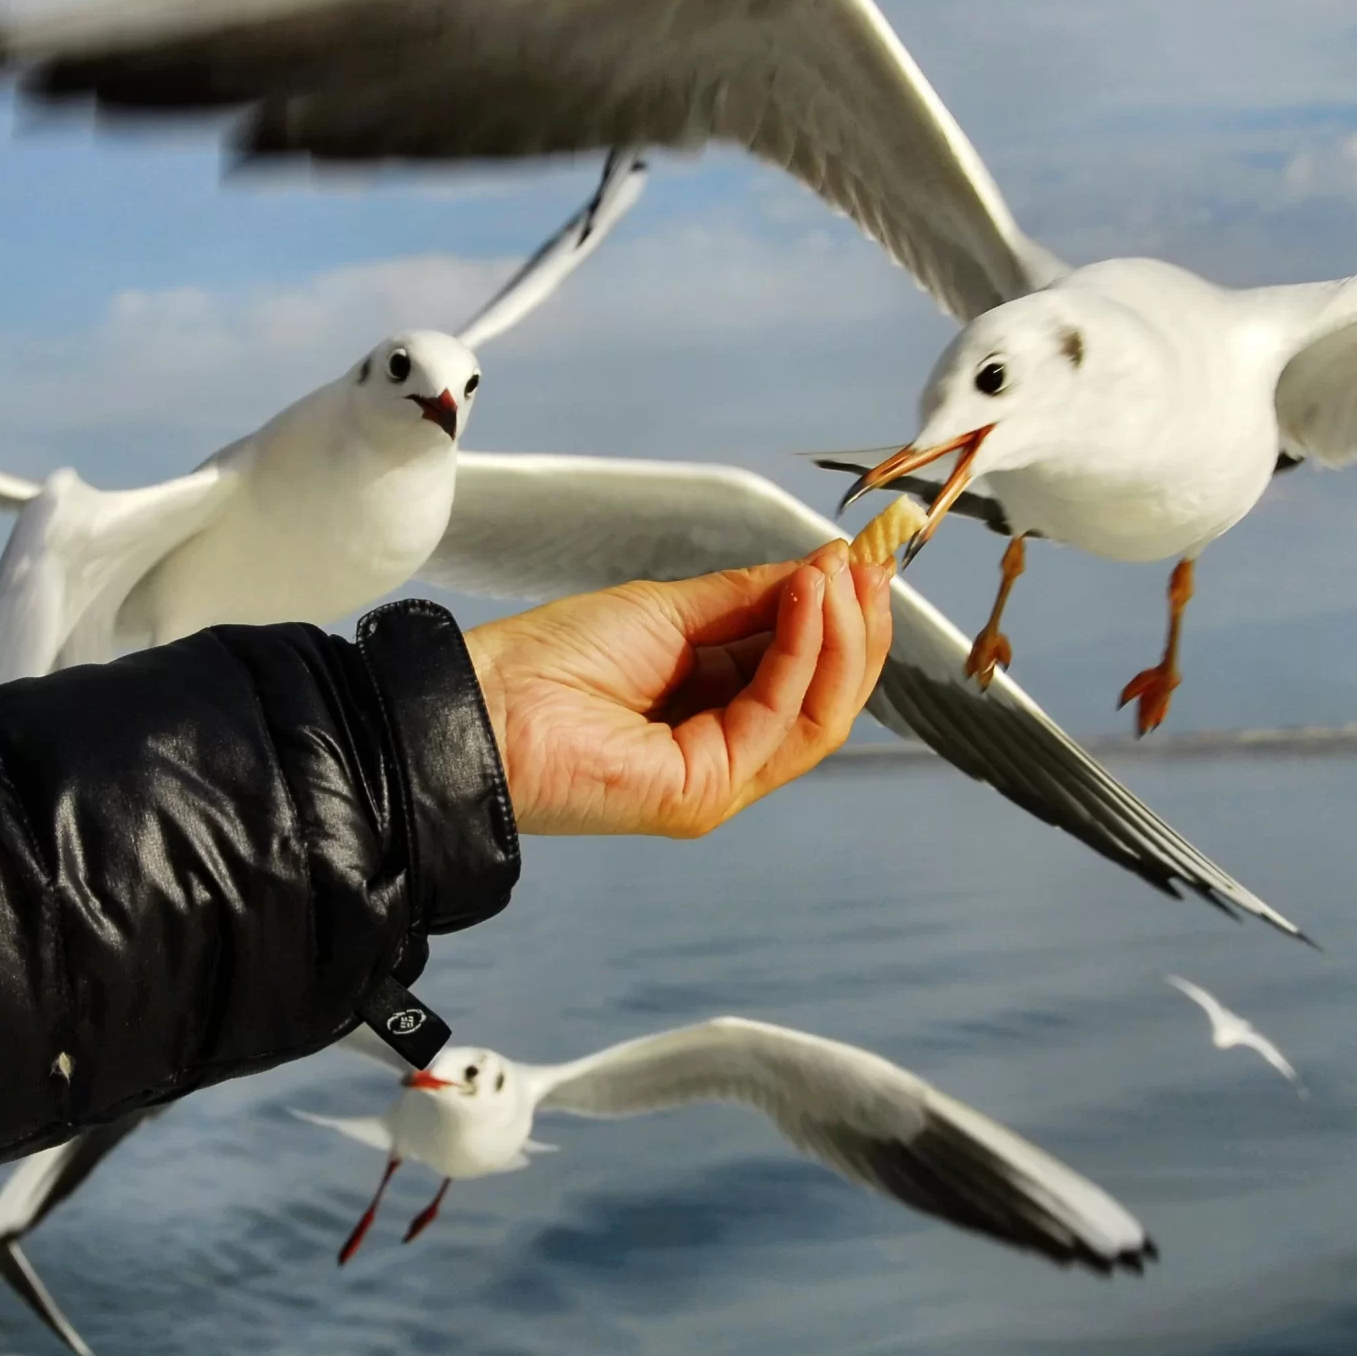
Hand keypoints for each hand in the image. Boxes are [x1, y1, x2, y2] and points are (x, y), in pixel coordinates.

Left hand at [464, 544, 893, 838]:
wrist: (489, 701)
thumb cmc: (556, 657)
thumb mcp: (671, 610)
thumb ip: (750, 598)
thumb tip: (824, 570)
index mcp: (714, 706)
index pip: (803, 670)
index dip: (840, 618)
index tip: (863, 562)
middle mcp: (726, 748)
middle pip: (824, 698)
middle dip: (855, 630)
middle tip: (868, 569)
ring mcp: (722, 777)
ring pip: (817, 715)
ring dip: (838, 639)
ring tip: (836, 578)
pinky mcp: (708, 792)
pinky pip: (779, 720)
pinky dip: (802, 654)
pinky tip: (805, 602)